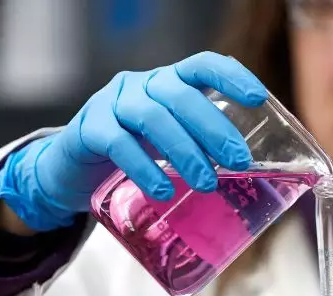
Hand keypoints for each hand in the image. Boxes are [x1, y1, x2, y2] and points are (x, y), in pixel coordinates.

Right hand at [0, 52, 267, 231]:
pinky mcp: (88, 130)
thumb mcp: (170, 142)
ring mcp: (112, 104)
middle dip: (214, 129)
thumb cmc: (135, 153)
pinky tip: (163, 191)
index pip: (202, 66)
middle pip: (181, 96)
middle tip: (239, 162)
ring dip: (185, 152)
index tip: (258, 98)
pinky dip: (143, 168)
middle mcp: (141, 86)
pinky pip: (118, 144)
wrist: (74, 169)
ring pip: (153, 119)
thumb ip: (201, 148)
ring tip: (207, 184)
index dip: (231, 77)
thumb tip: (251, 178)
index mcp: (167, 83)